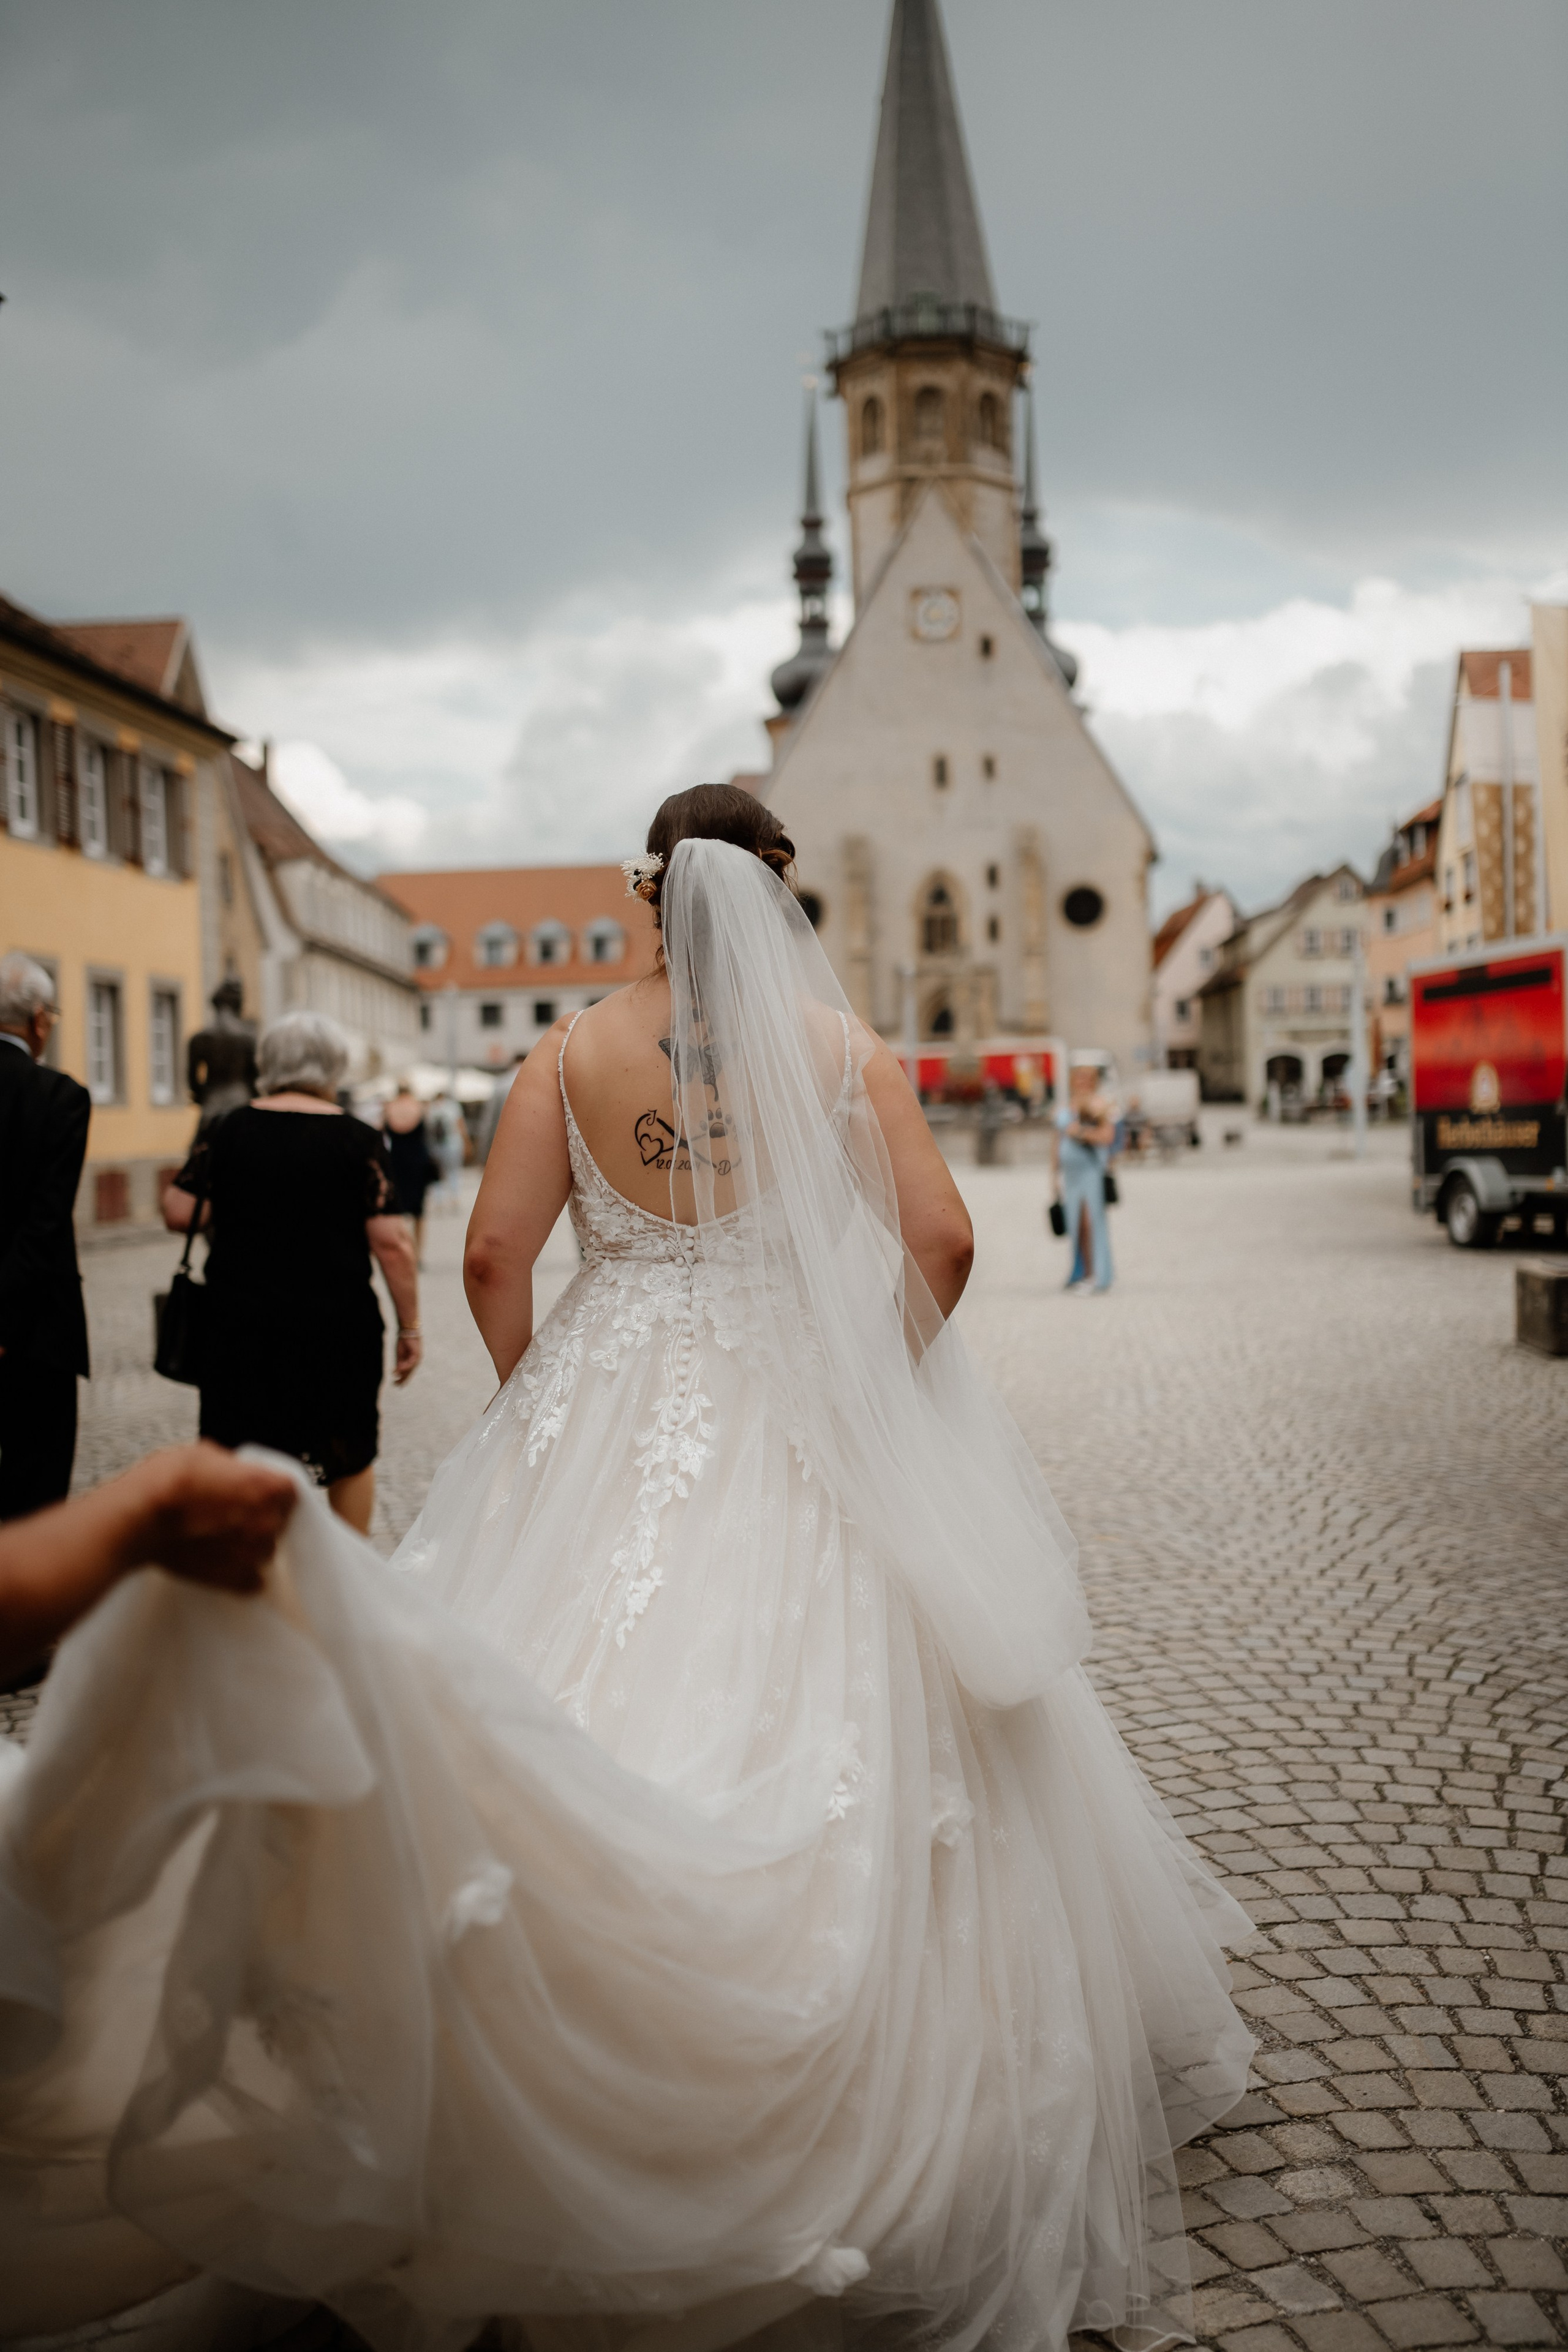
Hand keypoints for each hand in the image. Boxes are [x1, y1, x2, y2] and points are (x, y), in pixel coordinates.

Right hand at [130, 1444, 297, 1593]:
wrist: (139, 1520)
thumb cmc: (169, 1482)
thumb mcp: (208, 1454)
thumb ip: (235, 1468)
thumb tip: (237, 1472)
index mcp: (270, 1488)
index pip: (290, 1490)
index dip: (271, 1489)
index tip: (256, 1491)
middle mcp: (269, 1523)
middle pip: (279, 1521)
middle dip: (260, 1516)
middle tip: (230, 1511)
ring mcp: (254, 1555)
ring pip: (265, 1550)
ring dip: (249, 1544)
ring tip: (218, 1536)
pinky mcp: (234, 1580)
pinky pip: (252, 1579)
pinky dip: (240, 1572)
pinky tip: (219, 1558)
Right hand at [394, 1327, 422, 1384]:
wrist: (407, 1330)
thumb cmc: (403, 1340)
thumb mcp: (399, 1354)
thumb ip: (399, 1363)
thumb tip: (396, 1374)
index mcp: (412, 1360)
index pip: (408, 1372)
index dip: (403, 1378)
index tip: (396, 1384)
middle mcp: (416, 1360)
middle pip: (410, 1372)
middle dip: (404, 1379)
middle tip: (398, 1386)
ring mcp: (417, 1357)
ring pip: (411, 1369)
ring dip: (403, 1375)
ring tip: (397, 1380)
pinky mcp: (417, 1354)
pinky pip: (411, 1363)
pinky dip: (404, 1367)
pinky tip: (398, 1370)